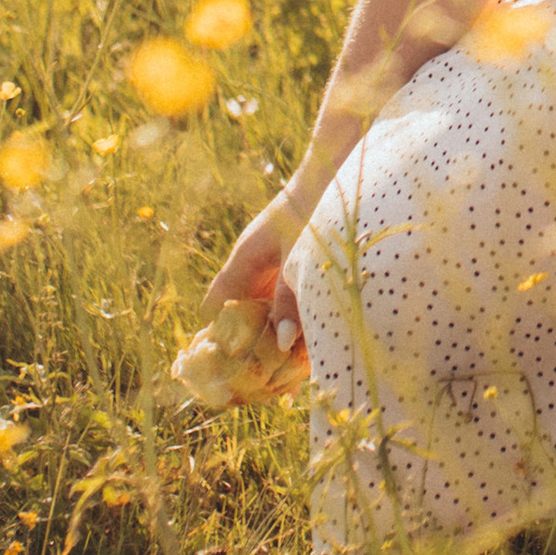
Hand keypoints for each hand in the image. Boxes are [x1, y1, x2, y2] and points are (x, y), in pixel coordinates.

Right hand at [200, 190, 313, 376]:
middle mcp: (257, 266)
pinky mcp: (300, 267)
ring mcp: (277, 267)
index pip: (216, 307)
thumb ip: (290, 299)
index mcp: (244, 261)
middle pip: (242, 316)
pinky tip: (314, 344)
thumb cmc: (313, 208)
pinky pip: (291, 302)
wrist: (339, 172)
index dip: (216, 338)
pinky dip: (298, 322)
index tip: (224, 369)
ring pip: (269, 312)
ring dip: (278, 337)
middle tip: (262, 382)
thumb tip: (282, 343)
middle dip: (252, 347)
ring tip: (290, 374)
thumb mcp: (300, 258)